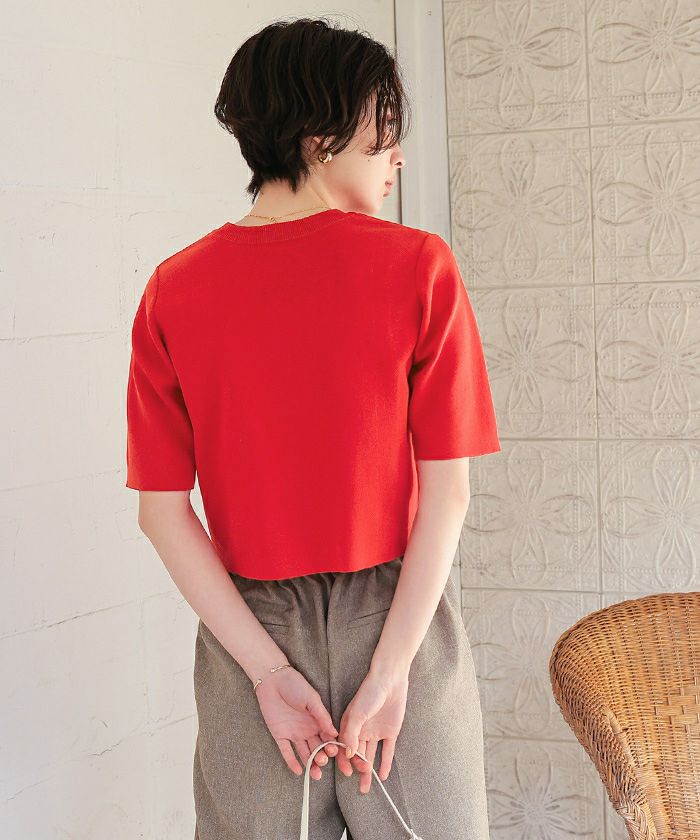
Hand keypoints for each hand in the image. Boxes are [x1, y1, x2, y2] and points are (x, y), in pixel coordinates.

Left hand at [255, 666, 339, 779]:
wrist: (273, 680)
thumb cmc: (295, 685)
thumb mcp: (312, 699)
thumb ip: (322, 717)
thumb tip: (335, 733)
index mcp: (317, 721)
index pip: (327, 738)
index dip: (332, 746)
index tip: (335, 752)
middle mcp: (307, 730)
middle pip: (317, 748)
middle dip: (322, 757)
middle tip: (323, 762)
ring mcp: (294, 734)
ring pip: (304, 753)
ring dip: (310, 764)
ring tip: (315, 774)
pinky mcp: (280, 735)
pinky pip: (287, 752)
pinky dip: (292, 762)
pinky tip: (299, 771)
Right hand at [336, 669, 408, 793]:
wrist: (390, 680)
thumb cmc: (369, 693)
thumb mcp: (357, 713)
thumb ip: (352, 734)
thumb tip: (349, 755)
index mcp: (349, 725)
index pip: (344, 748)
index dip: (344, 762)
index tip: (346, 773)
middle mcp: (361, 730)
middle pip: (357, 755)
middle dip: (357, 770)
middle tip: (361, 783)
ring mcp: (376, 731)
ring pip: (370, 756)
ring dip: (368, 771)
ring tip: (366, 786)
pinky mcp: (390, 731)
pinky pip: (387, 751)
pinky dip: (385, 763)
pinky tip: (383, 775)